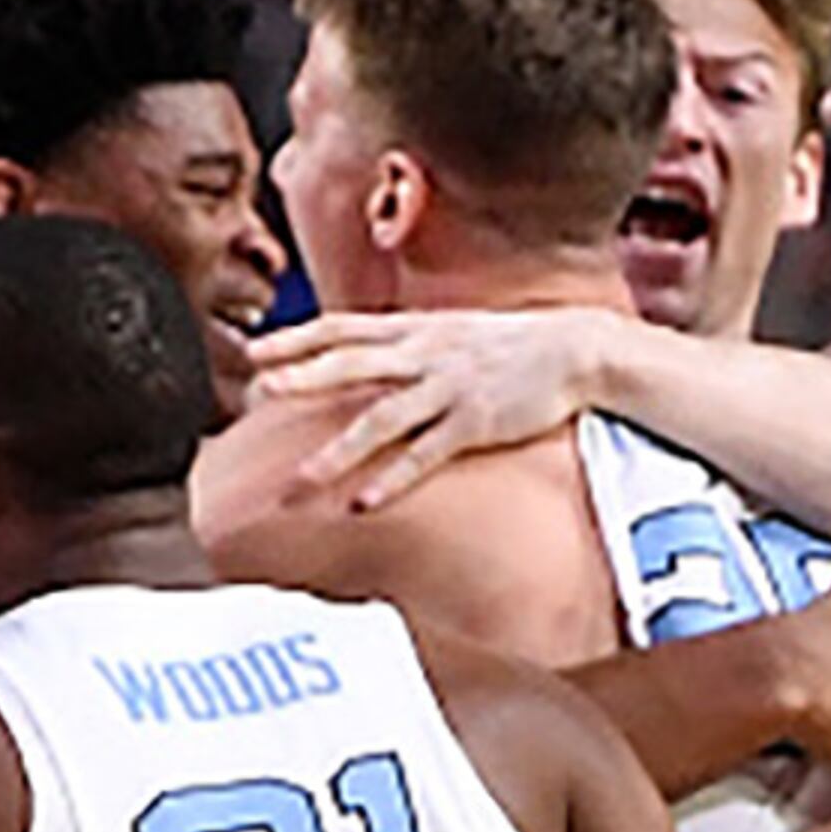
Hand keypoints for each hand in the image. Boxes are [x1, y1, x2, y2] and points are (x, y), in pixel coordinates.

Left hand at [249, 307, 605, 508]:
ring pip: (381, 419)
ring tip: (301, 480)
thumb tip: (361, 358)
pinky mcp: (475, 422)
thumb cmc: (511, 344)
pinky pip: (426, 455)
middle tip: (259, 393)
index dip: (297, 338)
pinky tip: (365, 503)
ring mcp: (449, 389)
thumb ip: (405, 344)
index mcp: (414, 329)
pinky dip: (393, 479)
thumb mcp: (451, 330)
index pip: (343, 328)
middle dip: (303, 378)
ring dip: (337, 451)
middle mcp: (424, 354)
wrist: (574, 348)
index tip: (256, 351)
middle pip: (351, 364)